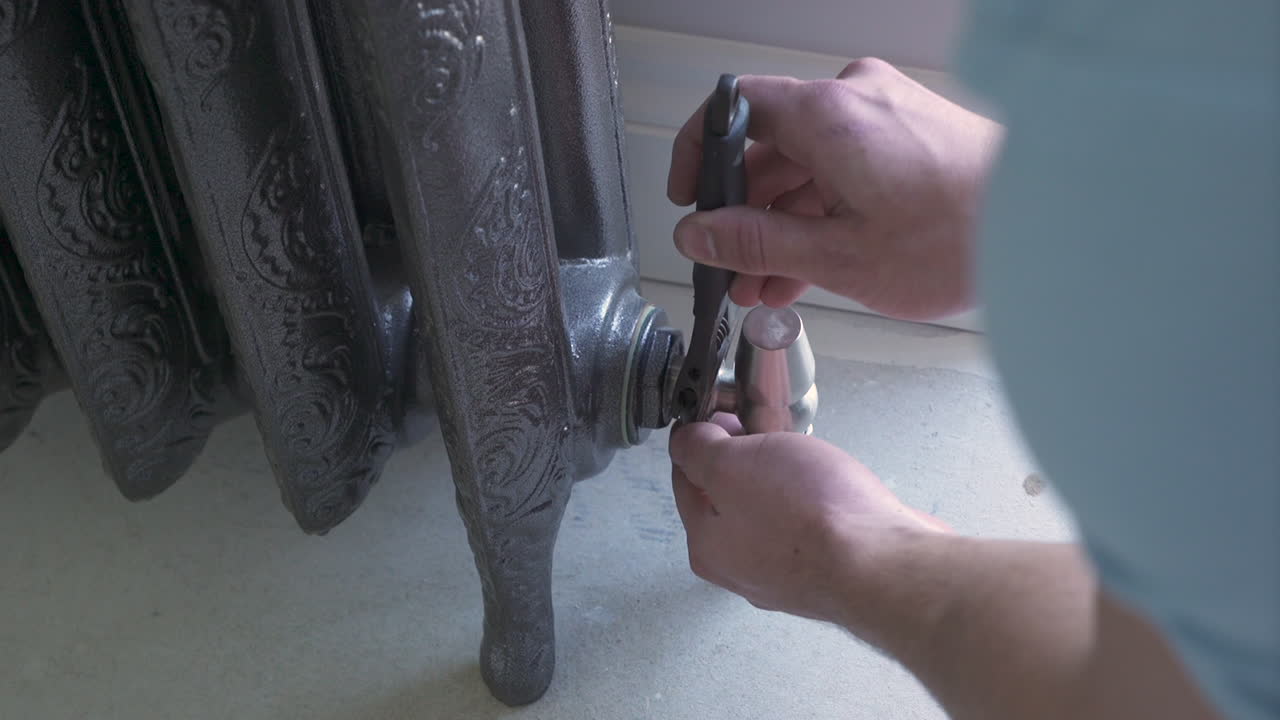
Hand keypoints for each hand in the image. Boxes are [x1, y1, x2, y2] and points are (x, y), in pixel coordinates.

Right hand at [667, 59, 1002, 320]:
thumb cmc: (962, 237)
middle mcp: (856, 100)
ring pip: (810, 167)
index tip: (689, 198)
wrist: (1053, 228)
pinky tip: (808, 267)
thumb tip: (701, 235)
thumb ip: (755, 242)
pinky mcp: (912, 138)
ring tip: (766, 283)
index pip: (733, 110)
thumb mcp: (836, 254)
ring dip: (784, 224)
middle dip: (746, 214)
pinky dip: (823, 214)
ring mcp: (887, 116)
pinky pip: (846, 170)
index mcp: (828, 113)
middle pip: (772, 147)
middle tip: (729, 264)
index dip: (698, 155)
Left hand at [669, 415, 946, 625]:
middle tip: (768, 431)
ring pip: (770, 508)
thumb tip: (686, 441)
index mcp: (707, 545)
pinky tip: (832, 488)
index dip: (701, 438)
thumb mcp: (732, 463)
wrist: (883, 564)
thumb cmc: (808, 517)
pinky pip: (808, 524)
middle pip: (730, 496)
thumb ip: (698, 449)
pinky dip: (815, 501)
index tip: (722, 414)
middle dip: (746, 457)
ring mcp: (786, 574)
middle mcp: (741, 568)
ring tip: (805, 456)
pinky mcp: (827, 571)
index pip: (685, 478)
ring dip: (782, 477)